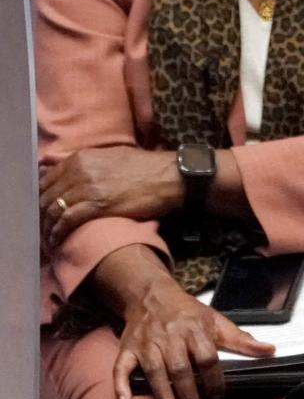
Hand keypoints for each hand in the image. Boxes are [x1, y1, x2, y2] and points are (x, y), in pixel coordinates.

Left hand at [40, 146, 182, 248]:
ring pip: (53, 209)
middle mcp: (78, 171)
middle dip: (41, 213)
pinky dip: (59, 232)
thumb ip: (90, 165)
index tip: (43, 210)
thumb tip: (77, 176)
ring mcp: (86, 188)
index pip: (47, 179)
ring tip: (48, 238)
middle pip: (47, 195)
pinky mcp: (97, 206)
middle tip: (42, 228)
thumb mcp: (111, 157)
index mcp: (80, 158)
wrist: (168, 177)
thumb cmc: (146, 168)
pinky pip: (67, 220)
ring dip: (47, 226)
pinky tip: (57, 241)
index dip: (42, 196)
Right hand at [113, 277, 275, 398]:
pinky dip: (121, 385)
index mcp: (195, 330)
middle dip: (190, 397)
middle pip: (181, 370)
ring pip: (155, 372)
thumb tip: (270, 350)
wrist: (151, 294)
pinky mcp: (128, 348)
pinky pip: (121, 368)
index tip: (219, 397)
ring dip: (164, 397)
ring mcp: (147, 344)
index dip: (214, 379)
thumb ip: (241, 340)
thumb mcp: (216, 321)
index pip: (207, 358)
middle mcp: (170, 337)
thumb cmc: (187, 312)